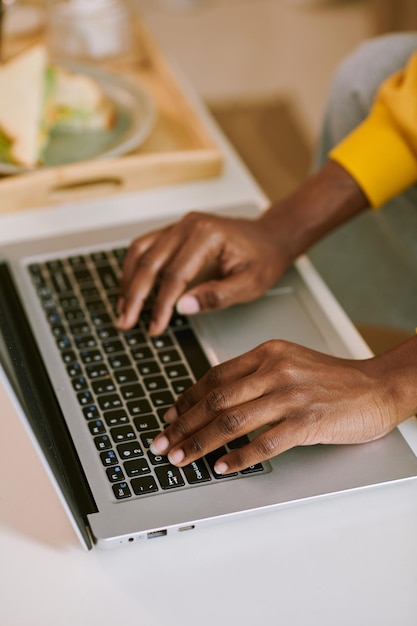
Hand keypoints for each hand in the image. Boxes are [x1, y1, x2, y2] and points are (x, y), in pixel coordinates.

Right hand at [117, 211, 287, 334]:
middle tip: (125, 322)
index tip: (155, 327)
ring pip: (140, 251)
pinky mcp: (174, 231)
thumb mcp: (249, 284)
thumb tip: (182, 307)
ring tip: (122, 309)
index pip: (175, 274)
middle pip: (150, 261)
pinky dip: (133, 268)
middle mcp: (188, 225)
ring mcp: (179, 225)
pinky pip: (145, 247)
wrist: (269, 237)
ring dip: (128, 281)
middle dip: (135, 295)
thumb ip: (216, 296)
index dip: (161, 304)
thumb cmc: (262, 259)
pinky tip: (129, 289)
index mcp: (207, 235)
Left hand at [150, 340, 401, 473]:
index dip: (187, 400)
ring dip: (200, 444)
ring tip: (181, 458)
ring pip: (232, 422)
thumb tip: (216, 399)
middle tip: (163, 443)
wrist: (376, 387)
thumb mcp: (289, 362)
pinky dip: (238, 458)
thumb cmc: (332, 379)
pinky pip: (263, 443)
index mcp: (267, 353)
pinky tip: (221, 467)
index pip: (214, 377)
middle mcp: (275, 370)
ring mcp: (290, 396)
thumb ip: (255, 374)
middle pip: (216, 401)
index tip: (170, 418)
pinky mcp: (306, 422)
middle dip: (183, 426)